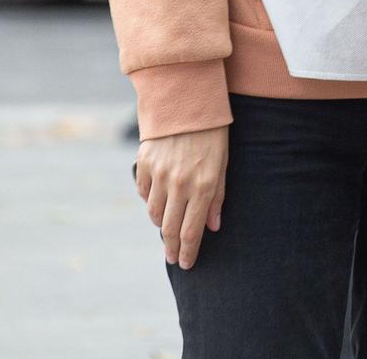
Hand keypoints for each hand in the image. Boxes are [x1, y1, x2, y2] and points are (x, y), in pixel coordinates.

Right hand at [136, 126, 228, 269]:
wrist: (188, 102)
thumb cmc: (213, 133)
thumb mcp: (222, 164)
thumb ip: (217, 197)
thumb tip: (213, 227)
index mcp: (203, 186)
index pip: (192, 231)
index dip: (188, 252)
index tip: (186, 264)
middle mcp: (179, 184)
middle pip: (171, 228)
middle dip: (172, 247)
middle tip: (173, 258)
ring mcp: (159, 174)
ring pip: (155, 213)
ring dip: (162, 224)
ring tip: (168, 229)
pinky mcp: (145, 163)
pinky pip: (144, 193)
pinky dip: (150, 201)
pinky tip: (158, 203)